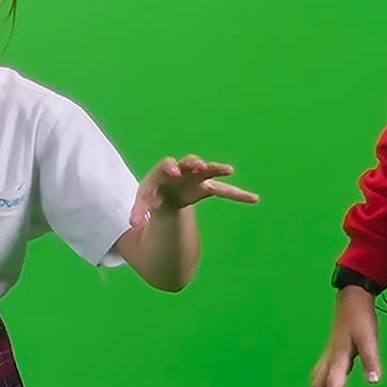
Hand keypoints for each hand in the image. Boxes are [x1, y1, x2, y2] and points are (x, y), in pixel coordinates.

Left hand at [143, 155, 259, 218]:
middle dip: (194, 164)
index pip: (166, 166)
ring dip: (216, 170)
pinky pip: (224, 191)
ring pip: (208, 172)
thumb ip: (140, 211)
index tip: (175, 172)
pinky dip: (237, 194)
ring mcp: (196, 178)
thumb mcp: (144, 202)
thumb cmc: (154, 194)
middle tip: (199, 167)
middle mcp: (182, 171)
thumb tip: (132, 224)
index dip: (171, 167)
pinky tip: (254, 199)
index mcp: (164, 172)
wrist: (165, 191)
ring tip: (228, 170)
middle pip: (189, 163)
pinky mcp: (207, 188)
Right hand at [310, 288, 381, 386]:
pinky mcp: (333, 351)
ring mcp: (329, 355)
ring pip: (318, 382)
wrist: (352, 298)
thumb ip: (371, 360)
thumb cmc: (361, 317)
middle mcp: (330, 358)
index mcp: (337, 358)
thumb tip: (374, 382)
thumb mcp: (369, 338)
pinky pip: (322, 375)